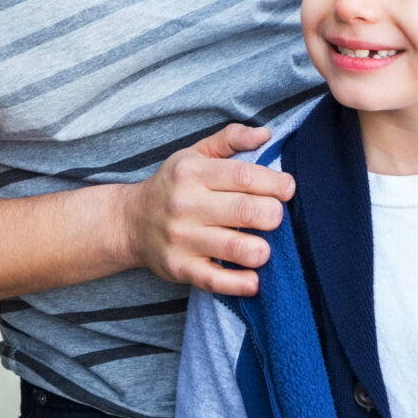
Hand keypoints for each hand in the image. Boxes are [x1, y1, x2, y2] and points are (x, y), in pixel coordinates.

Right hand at [118, 125, 293, 296]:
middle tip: (274, 217)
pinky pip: (217, 281)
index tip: (287, 189)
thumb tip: (266, 134)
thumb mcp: (195, 154)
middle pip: (247, 211)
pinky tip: (254, 279)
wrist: (130, 222)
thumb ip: (231, 139)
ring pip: (238, 248)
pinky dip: (242, 284)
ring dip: (262, 250)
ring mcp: (181, 239)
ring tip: (263, 246)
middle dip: (274, 215)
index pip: (245, 176)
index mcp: (192, 173)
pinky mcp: (180, 268)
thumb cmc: (173, 186)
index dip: (276, 183)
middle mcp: (184, 204)